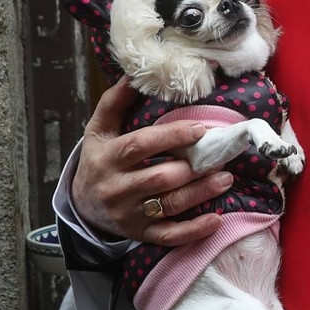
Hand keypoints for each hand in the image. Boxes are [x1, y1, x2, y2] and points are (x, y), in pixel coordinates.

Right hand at [70, 77, 233, 245]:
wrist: (82, 203)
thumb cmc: (100, 159)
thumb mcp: (100, 130)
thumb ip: (116, 102)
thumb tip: (134, 73)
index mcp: (108, 158)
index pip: (140, 145)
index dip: (172, 136)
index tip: (202, 128)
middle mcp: (117, 188)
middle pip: (159, 178)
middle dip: (193, 168)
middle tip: (222, 156)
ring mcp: (129, 214)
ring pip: (169, 205)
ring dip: (201, 193)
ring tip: (227, 178)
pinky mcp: (141, 233)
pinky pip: (168, 235)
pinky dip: (193, 231)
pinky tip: (216, 220)